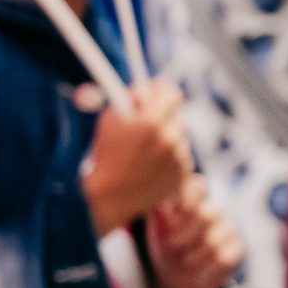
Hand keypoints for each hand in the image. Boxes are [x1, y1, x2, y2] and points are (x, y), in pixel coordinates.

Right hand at [80, 81, 191, 235]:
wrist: (108, 199)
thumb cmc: (104, 158)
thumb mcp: (109, 120)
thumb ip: (130, 98)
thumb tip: (145, 88)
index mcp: (152, 121)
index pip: (172, 94)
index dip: (162, 93)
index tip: (154, 95)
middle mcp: (170, 138)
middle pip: (178, 116)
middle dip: (164, 117)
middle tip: (146, 126)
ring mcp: (179, 159)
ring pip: (181, 137)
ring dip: (168, 138)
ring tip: (145, 152)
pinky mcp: (183, 175)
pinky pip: (182, 157)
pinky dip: (171, 158)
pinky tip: (151, 165)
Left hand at [147, 176, 242, 287]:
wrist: (177, 275)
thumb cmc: (165, 243)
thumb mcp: (157, 226)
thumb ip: (158, 210)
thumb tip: (155, 200)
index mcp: (192, 200)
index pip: (197, 186)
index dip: (188, 198)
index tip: (174, 213)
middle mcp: (212, 211)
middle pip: (206, 215)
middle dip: (185, 234)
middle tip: (171, 245)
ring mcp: (227, 229)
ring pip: (214, 241)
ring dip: (194, 257)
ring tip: (184, 262)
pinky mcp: (236, 250)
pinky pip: (225, 259)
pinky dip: (207, 271)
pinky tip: (199, 276)